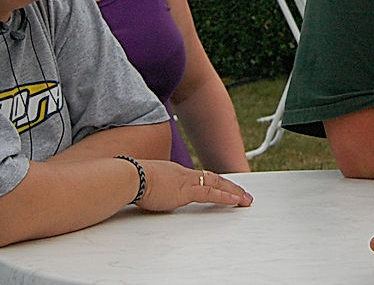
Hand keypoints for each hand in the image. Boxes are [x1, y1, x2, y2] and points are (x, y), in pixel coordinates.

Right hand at [135, 160, 253, 211]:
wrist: (128, 177)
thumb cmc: (130, 181)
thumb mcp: (144, 185)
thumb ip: (152, 189)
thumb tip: (148, 194)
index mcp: (176, 172)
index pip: (201, 177)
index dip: (214, 182)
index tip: (223, 186)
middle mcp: (185, 174)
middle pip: (214, 178)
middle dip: (230, 186)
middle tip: (243, 194)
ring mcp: (187, 181)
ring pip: (218, 184)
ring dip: (234, 192)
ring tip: (245, 199)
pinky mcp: (186, 191)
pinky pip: (212, 194)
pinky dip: (225, 197)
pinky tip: (236, 201)